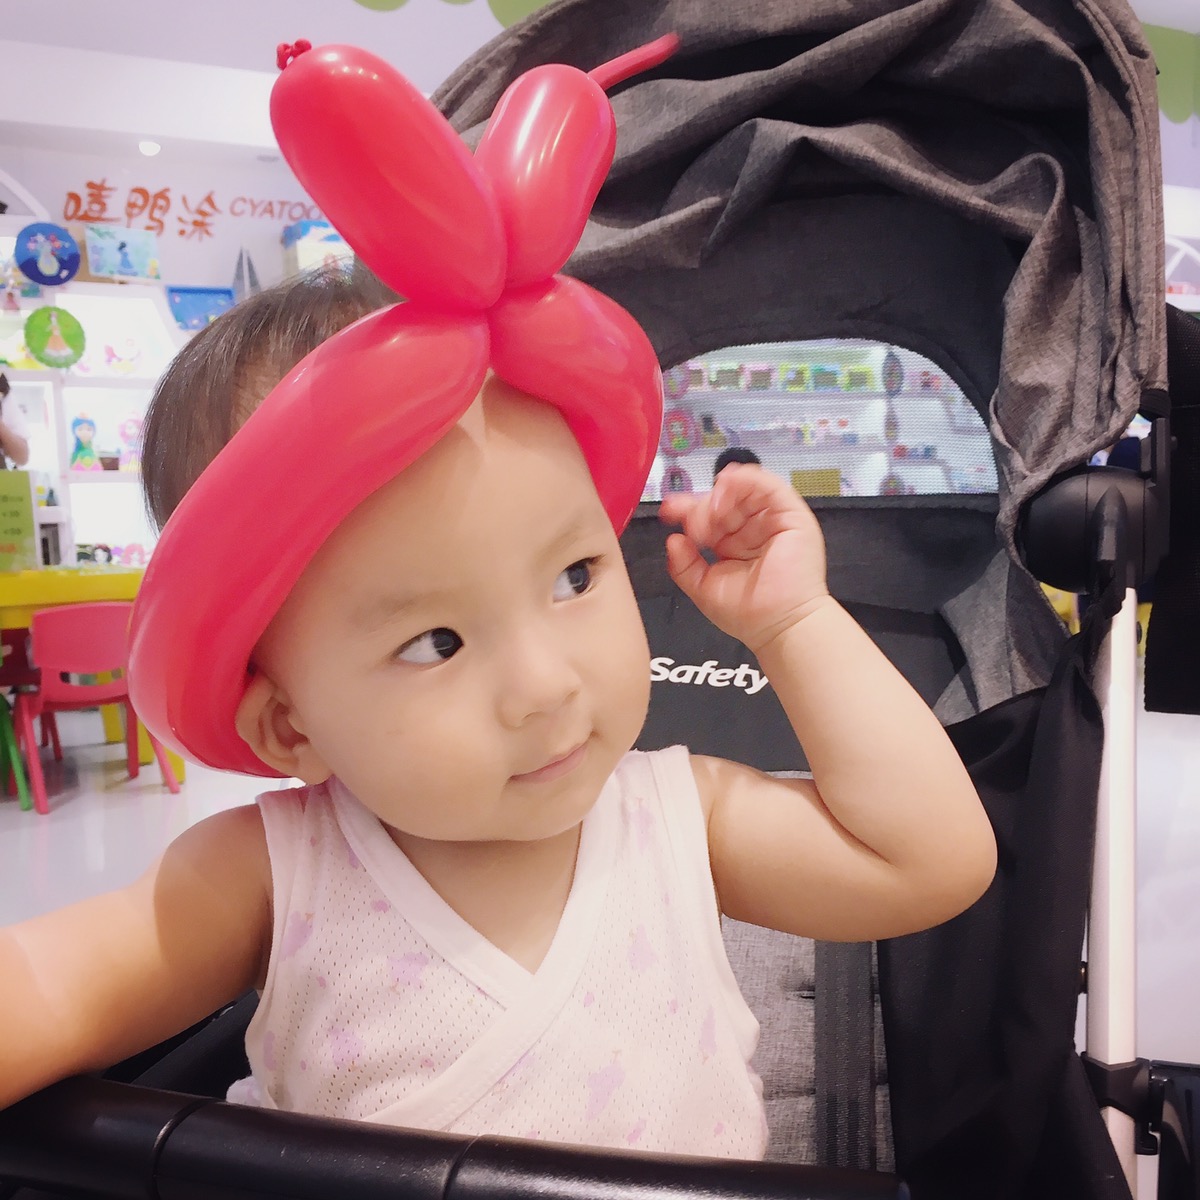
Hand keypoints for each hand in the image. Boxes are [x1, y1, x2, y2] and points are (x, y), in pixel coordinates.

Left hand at [658, 463, 829, 652]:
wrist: (779, 626)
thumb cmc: (747, 614)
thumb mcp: (704, 588)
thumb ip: (684, 565)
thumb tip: (673, 540)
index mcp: (734, 542)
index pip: (709, 515)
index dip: (687, 509)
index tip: (668, 512)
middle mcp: (753, 528)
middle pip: (723, 499)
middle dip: (701, 506)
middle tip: (693, 528)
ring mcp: (773, 519)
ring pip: (743, 488)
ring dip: (720, 496)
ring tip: (711, 517)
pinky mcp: (792, 514)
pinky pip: (768, 484)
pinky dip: (744, 481)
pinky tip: (725, 491)